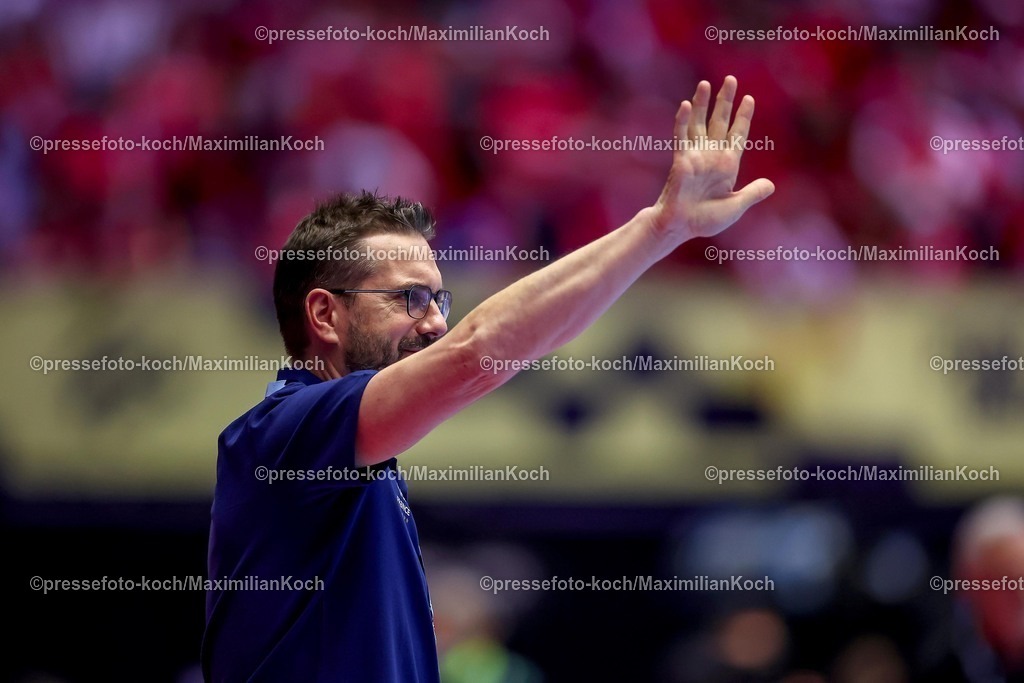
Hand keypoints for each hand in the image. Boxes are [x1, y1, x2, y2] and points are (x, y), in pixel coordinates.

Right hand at [649, 76, 774, 242]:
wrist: (681, 227)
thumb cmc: (705, 220)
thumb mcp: (735, 207)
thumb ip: (752, 194)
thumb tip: (770, 185)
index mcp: (727, 165)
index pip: (737, 134)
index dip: (743, 117)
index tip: (749, 99)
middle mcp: (711, 155)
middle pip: (719, 121)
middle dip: (725, 101)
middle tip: (731, 79)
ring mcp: (696, 156)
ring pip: (699, 124)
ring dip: (702, 104)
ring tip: (705, 84)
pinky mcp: (681, 160)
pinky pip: (682, 137)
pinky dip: (683, 121)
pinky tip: (686, 105)